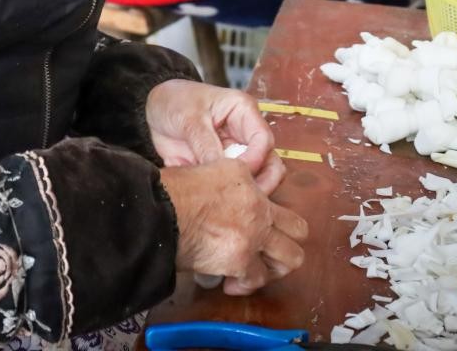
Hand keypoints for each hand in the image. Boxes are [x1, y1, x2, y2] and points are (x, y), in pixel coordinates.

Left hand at [146, 79, 284, 194]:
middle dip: (260, 183)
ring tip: (222, 201)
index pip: (263, 140)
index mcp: (243, 112)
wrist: (155, 109)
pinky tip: (206, 201)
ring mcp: (236, 154)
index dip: (256, 160)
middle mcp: (245, 135)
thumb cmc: (175, 100)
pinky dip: (223, 198)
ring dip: (242, 193)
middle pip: (270, 164)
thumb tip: (221, 171)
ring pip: (256, 180)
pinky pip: (230, 189)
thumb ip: (205, 143)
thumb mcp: (188, 117)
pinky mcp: (222, 170)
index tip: (239, 174)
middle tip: (238, 196)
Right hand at [160, 159, 308, 294]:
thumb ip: (221, 183)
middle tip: (268, 250)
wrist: (158, 211)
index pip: (271, 196)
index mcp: (245, 178)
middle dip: (285, 242)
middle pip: (298, 228)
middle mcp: (257, 206)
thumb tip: (220, 198)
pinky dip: (245, 284)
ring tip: (255, 269)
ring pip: (291, 257)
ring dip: (274, 266)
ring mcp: (254, 234)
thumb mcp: (201, 172)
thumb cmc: (168, 192)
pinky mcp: (242, 260)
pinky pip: (257, 279)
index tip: (254, 225)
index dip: (266, 215)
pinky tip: (231, 282)